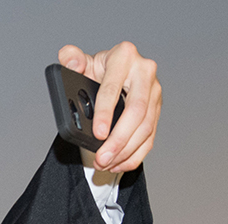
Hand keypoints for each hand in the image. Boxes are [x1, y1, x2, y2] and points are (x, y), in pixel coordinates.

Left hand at [58, 41, 161, 171]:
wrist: (112, 73)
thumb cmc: (95, 69)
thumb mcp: (81, 62)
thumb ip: (71, 59)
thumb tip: (70, 59)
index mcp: (124, 56)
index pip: (113, 88)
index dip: (105, 113)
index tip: (97, 134)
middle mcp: (144, 71)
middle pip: (136, 111)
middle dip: (118, 139)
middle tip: (101, 158)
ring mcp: (154, 91)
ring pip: (146, 127)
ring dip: (125, 150)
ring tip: (105, 164)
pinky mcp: (157, 108)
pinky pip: (150, 136)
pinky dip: (134, 154)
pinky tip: (119, 164)